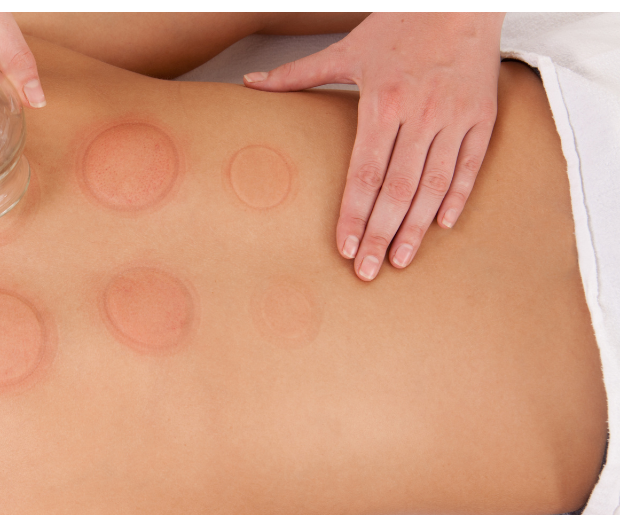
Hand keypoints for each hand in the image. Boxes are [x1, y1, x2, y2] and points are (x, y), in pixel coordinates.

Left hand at [244, 13, 504, 280]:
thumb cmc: (400, 25)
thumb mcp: (346, 49)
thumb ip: (297, 73)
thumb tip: (250, 82)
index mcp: (383, 102)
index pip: (365, 173)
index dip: (353, 214)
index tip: (344, 248)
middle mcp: (420, 114)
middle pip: (397, 188)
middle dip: (380, 234)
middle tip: (368, 271)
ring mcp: (454, 117)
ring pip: (435, 184)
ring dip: (416, 227)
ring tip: (400, 259)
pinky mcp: (482, 115)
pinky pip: (470, 165)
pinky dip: (458, 197)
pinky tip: (441, 225)